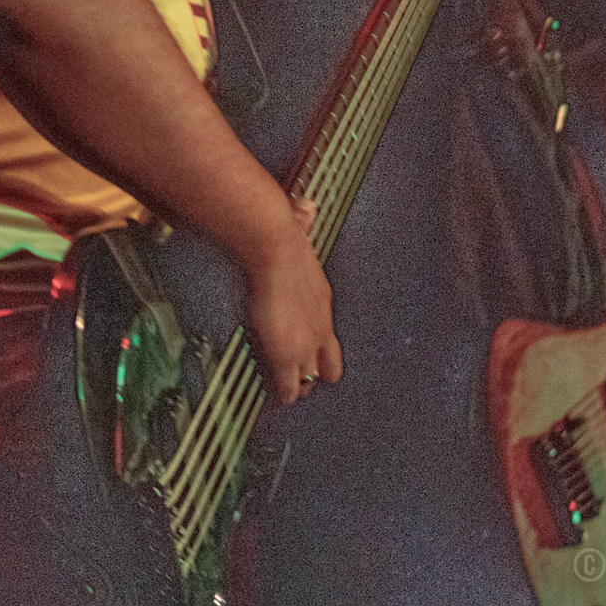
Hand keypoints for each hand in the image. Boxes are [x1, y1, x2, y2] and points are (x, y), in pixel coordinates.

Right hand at [241, 195, 342, 404]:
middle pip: (329, 363)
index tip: (309, 351)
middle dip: (317, 373)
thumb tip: (305, 205)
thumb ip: (302, 221)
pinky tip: (280, 399)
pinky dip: (285, 394)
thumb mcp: (300, 231)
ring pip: (310, 378)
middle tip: (305, 382)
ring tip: (292, 395)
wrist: (277, 247)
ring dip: (300, 385)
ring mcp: (306, 343)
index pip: (326, 334)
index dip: (317, 346)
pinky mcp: (288, 355)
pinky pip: (290, 386)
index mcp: (322, 301)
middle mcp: (321, 325)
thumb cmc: (284, 237)